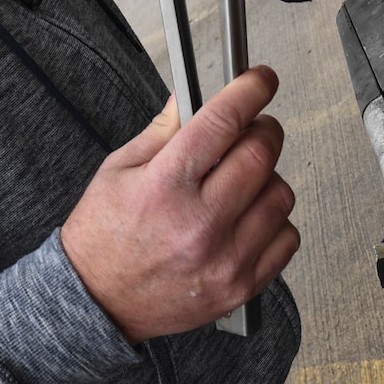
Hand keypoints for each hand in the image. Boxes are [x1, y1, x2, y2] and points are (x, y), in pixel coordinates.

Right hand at [60, 68, 298, 341]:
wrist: (97, 303)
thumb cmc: (102, 237)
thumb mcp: (118, 170)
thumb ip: (162, 131)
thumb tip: (191, 96)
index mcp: (165, 187)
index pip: (223, 122)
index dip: (250, 90)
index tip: (261, 80)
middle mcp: (199, 223)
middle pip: (261, 154)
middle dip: (263, 129)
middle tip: (251, 129)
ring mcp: (225, 259)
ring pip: (280, 194)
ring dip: (267, 177)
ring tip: (240, 182)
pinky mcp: (241, 287)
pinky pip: (287, 238)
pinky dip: (274, 220)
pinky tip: (247, 218)